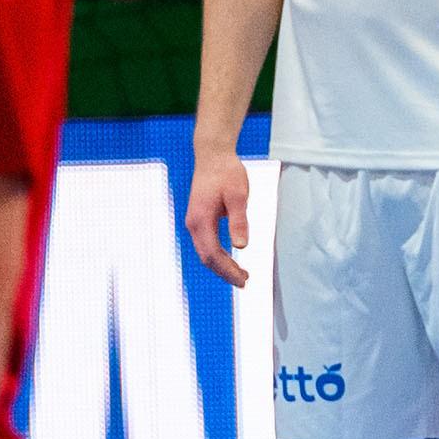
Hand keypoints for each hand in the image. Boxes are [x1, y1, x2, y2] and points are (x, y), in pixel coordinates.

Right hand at [184, 148, 251, 288]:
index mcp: (201, 220)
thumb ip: (239, 221)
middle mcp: (193, 224)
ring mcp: (194, 221)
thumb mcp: (239, 196)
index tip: (244, 280)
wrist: (213, 156)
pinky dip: (218, 255)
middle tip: (245, 283)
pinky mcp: (199, 218)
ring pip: (205, 251)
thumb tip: (242, 246)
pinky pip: (206, 243)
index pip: (213, 254)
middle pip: (207, 257)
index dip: (228, 270)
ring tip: (241, 275)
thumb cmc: (227, 173)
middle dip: (225, 272)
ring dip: (222, 265)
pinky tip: (231, 259)